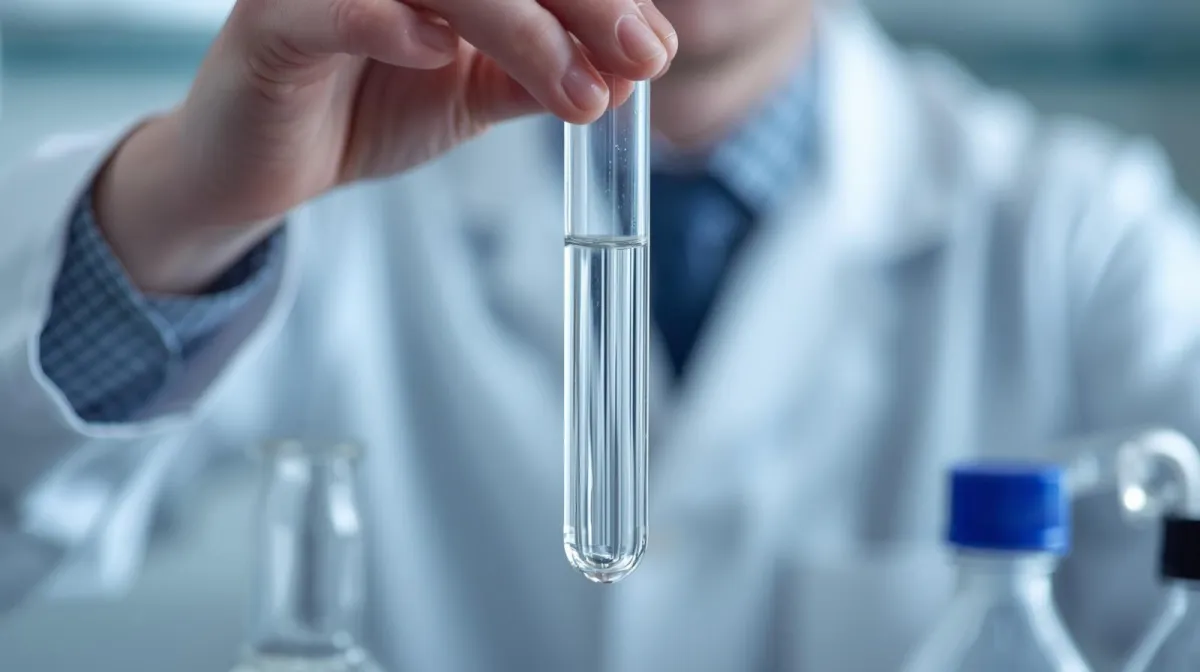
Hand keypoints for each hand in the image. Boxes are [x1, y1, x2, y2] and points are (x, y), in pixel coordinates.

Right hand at [95, 0, 676, 292]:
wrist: (268, 169)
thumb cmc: (364, 111)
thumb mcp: (473, 94)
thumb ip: (537, 77)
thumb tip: (629, 72)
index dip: (597, 0)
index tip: (653, 51)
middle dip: (580, 4)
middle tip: (640, 58)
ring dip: (517, 27)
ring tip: (575, 90)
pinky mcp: (272, 18)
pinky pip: (333, 7)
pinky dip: (386, 23)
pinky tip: (440, 54)